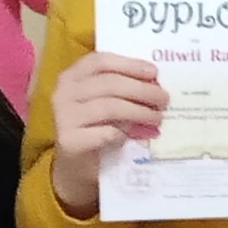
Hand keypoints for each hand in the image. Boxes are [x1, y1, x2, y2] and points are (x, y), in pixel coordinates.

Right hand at [45, 51, 171, 217]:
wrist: (76, 166)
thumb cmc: (94, 127)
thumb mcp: (105, 101)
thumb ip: (121, 89)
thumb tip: (155, 83)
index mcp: (72, 76)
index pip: (100, 61)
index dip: (129, 64)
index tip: (154, 72)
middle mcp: (63, 93)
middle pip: (109, 84)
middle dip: (141, 90)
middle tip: (163, 99)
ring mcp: (64, 117)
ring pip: (109, 107)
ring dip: (138, 112)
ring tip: (156, 118)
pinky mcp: (69, 141)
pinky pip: (106, 133)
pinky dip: (124, 134)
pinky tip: (132, 137)